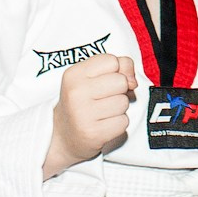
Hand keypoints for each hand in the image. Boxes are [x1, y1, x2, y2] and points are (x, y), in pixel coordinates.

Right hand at [46, 49, 134, 176]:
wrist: (64, 136)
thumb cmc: (83, 102)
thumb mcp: (92, 77)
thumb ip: (118, 67)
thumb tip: (133, 81)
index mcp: (74, 74)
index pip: (112, 61)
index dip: (115, 71)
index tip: (104, 82)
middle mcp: (76, 92)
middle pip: (121, 81)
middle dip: (119, 91)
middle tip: (104, 99)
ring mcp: (83, 114)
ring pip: (124, 102)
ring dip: (118, 108)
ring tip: (102, 112)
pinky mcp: (93, 133)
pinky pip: (123, 122)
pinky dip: (118, 124)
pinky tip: (103, 125)